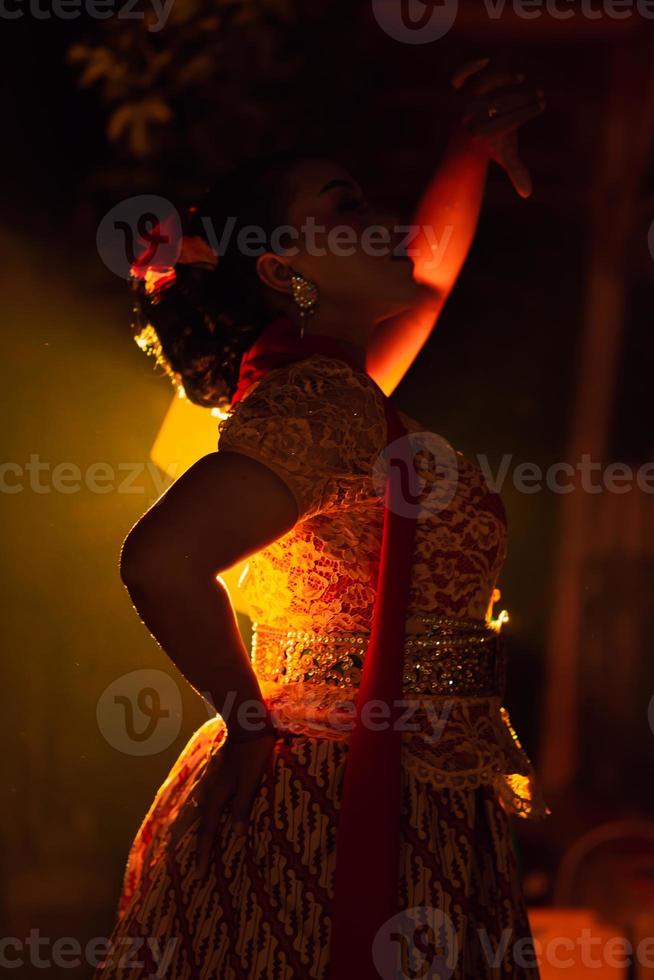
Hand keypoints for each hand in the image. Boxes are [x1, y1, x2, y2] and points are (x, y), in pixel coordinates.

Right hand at [171, 732, 276, 877]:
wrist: (245, 722)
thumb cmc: (252, 752)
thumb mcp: (251, 780)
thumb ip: (242, 805)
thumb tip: (237, 835)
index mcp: (217, 795)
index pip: (208, 832)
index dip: (204, 855)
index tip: (199, 877)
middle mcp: (209, 790)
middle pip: (200, 824)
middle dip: (198, 846)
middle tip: (193, 868)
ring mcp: (210, 780)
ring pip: (201, 810)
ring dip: (199, 829)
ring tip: (196, 845)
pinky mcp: (215, 771)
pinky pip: (206, 797)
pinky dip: (204, 811)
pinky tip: (205, 811)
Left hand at [451, 57, 545, 197]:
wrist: (468, 133)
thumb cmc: (492, 143)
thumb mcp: (506, 154)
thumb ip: (517, 171)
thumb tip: (527, 194)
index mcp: (482, 133)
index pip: (509, 120)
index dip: (528, 112)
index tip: (540, 106)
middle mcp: (471, 116)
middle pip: (500, 103)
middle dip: (523, 99)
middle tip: (538, 95)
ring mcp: (464, 101)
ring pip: (485, 85)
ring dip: (503, 79)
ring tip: (519, 79)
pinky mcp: (460, 88)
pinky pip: (459, 76)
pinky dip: (470, 68)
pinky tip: (486, 60)